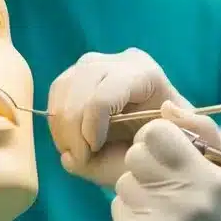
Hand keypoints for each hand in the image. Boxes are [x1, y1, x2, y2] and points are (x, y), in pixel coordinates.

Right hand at [46, 49, 191, 186]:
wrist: (162, 129)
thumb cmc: (164, 140)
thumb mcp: (155, 151)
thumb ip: (118, 159)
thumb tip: (81, 155)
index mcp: (145, 74)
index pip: (104, 96)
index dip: (90, 127)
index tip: (92, 152)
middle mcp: (120, 61)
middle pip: (80, 88)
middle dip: (72, 128)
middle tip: (79, 158)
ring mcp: (99, 62)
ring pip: (64, 87)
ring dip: (61, 125)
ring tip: (73, 151)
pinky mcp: (81, 70)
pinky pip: (57, 90)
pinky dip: (57, 119)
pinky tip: (69, 140)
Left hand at [113, 103, 220, 220]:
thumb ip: (207, 132)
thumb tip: (166, 107)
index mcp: (210, 179)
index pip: (156, 132)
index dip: (160, 138)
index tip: (170, 153)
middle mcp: (183, 200)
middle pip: (135, 154)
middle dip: (147, 163)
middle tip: (166, 183)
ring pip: (123, 182)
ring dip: (139, 190)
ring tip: (165, 210)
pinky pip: (118, 209)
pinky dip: (132, 215)